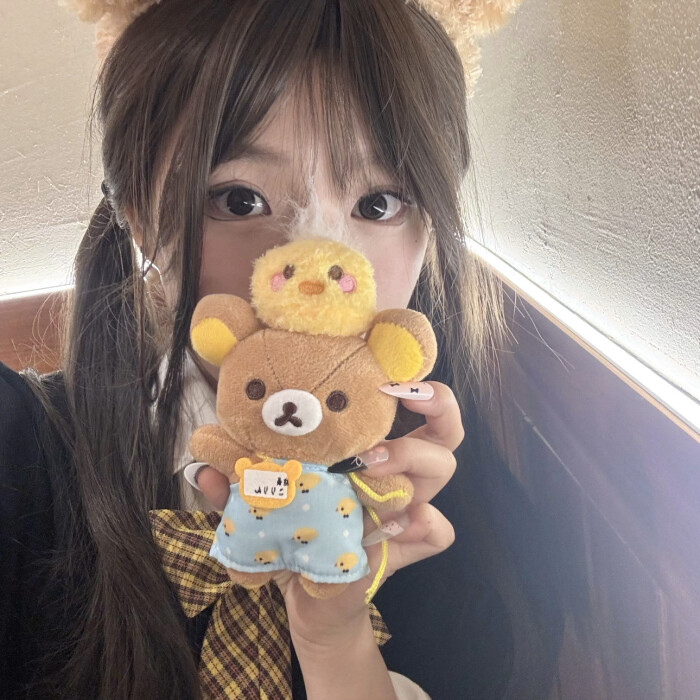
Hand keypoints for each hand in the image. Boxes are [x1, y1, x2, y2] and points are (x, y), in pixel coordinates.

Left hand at [194, 380, 461, 647]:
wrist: (305, 595)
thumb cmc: (290, 535)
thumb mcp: (261, 505)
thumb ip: (236, 488)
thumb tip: (205, 471)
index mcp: (366, 450)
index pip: (408, 405)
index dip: (413, 384)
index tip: (389, 375)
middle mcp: (394, 472)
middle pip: (444, 430)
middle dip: (435, 407)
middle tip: (399, 397)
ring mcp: (405, 508)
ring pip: (442, 468)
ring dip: (411, 457)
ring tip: (370, 465)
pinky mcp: (406, 546)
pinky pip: (439, 531)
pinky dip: (424, 524)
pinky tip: (391, 527)